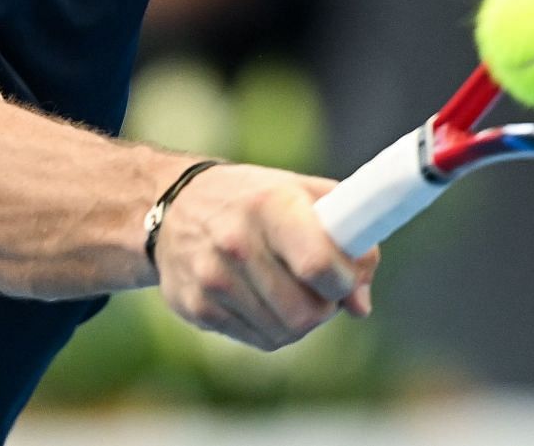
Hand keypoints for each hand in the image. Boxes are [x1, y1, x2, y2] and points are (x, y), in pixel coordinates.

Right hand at [149, 162, 377, 350]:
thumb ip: (346, 238)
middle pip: (306, 312)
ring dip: (301, 319)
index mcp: (269, 205)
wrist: (173, 206)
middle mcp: (236, 243)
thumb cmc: (253, 198)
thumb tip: (361, 304)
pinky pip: (259, 339)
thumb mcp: (302, 193)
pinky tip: (265, 298)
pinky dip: (274, 327)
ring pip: (285, 332)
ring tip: (293, 289)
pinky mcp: (197, 308)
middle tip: (322, 288)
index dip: (345, 280)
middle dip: (326, 306)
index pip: (318, 265)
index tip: (348, 277)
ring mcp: (213, 279)